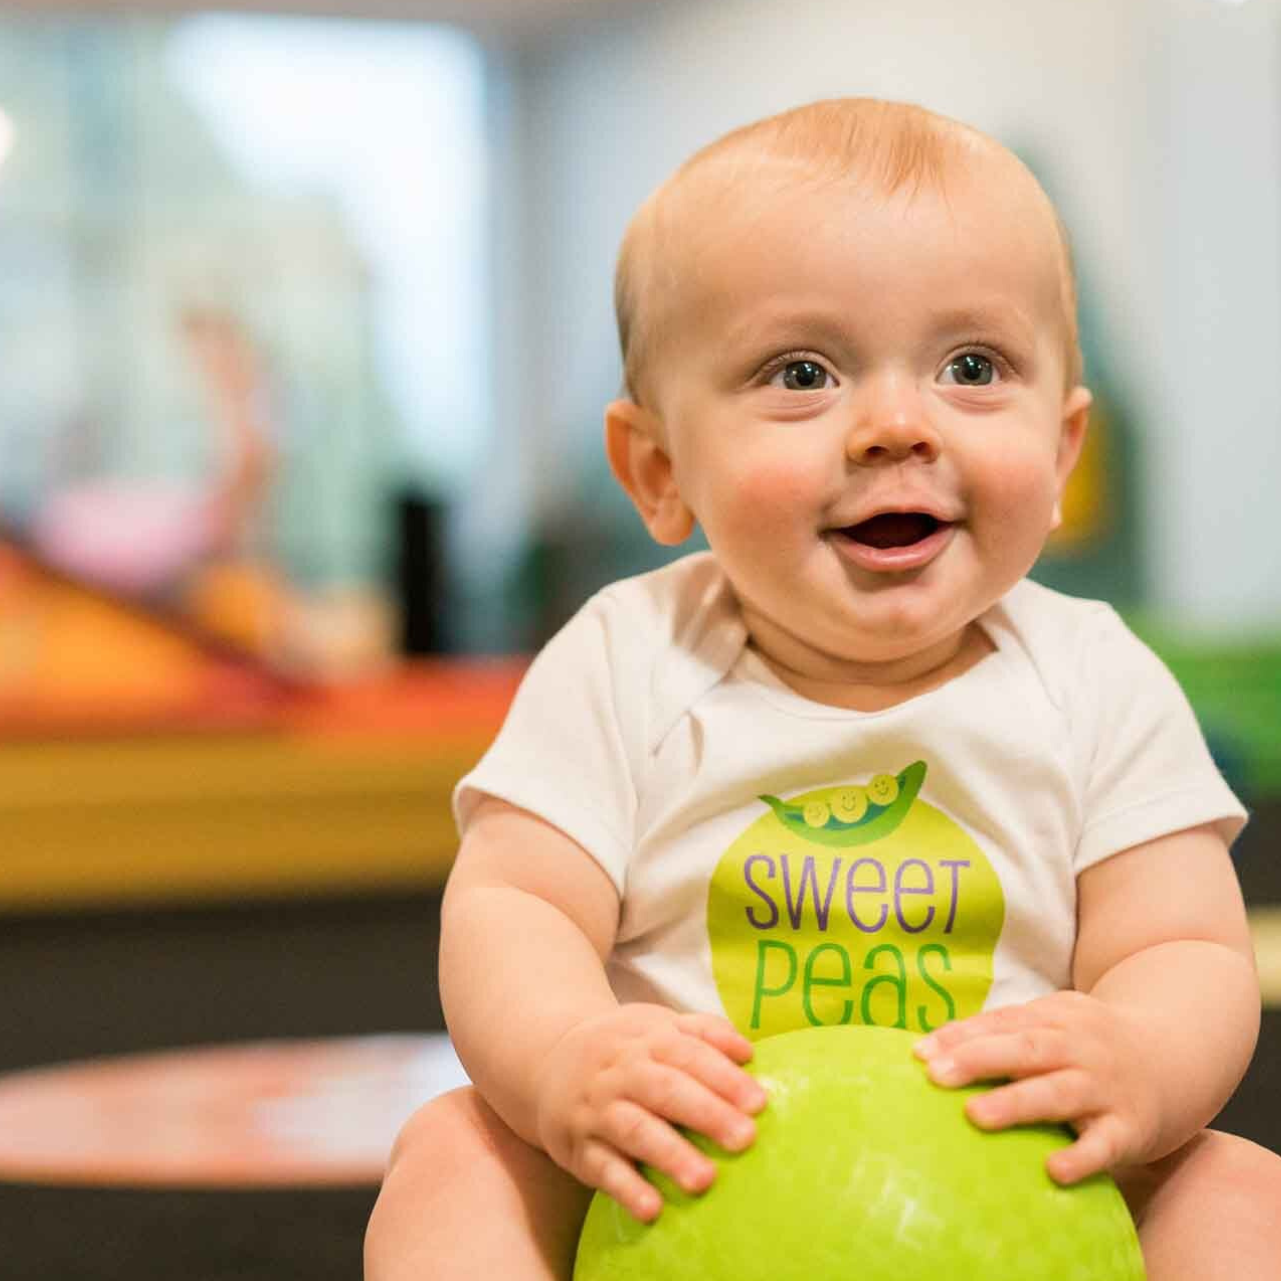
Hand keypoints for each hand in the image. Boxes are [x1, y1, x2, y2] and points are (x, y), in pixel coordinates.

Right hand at [534, 1004, 767, 1221]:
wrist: (547, 1060)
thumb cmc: (623, 1049)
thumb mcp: (656, 1026)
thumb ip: (703, 1032)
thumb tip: (749, 1053)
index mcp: (646, 1040)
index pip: (687, 1053)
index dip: (723, 1077)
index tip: (759, 1103)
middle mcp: (621, 1072)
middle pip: (665, 1089)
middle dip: (706, 1113)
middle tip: (745, 1138)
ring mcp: (598, 1110)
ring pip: (635, 1130)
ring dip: (670, 1154)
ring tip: (705, 1180)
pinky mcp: (579, 1148)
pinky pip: (603, 1169)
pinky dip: (627, 1188)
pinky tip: (652, 1209)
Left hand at [912, 991, 1160, 1183]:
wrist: (1173, 1058)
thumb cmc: (1087, 1046)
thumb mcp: (1051, 1024)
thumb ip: (1001, 1033)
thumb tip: (930, 1050)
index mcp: (1056, 1016)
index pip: (1002, 1023)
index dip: (960, 1037)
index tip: (919, 1054)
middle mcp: (1080, 1046)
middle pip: (1026, 1048)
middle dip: (979, 1059)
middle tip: (935, 1076)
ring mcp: (1106, 1086)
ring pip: (1059, 1092)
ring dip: (1017, 1103)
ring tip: (975, 1115)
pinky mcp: (1130, 1128)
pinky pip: (1105, 1144)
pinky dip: (1081, 1157)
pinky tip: (1053, 1170)